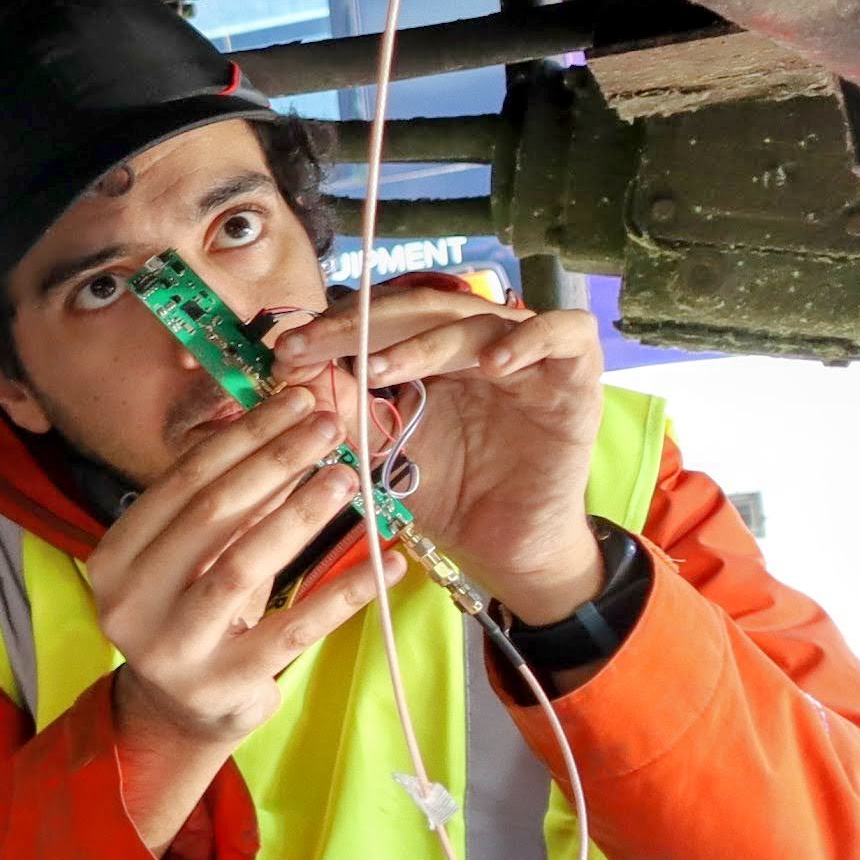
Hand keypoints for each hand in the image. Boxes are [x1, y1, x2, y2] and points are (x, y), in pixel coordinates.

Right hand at [86, 389, 402, 847]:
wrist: (181, 712)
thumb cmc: (194, 614)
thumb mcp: (197, 557)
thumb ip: (230, 502)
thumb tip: (290, 423)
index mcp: (114, 558)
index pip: (182, 483)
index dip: (242, 437)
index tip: (295, 402)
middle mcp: (130, 603)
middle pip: (209, 515)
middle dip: (274, 462)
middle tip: (329, 427)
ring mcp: (173, 649)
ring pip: (242, 566)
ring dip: (302, 516)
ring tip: (350, 478)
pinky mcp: (224, 684)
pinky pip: (293, 628)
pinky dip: (343, 592)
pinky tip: (386, 562)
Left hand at [269, 279, 605, 620]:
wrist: (506, 549)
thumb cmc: (449, 498)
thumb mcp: (384, 453)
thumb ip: (348, 411)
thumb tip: (295, 373)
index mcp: (432, 355)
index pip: (380, 320)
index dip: (334, 328)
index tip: (285, 350)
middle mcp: (477, 345)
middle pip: (420, 310)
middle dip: (359, 325)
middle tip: (309, 344)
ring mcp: (526, 355)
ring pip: (476, 321)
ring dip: (422, 341)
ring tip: (376, 367)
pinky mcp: (575, 375)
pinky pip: (563, 335)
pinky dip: (530, 340)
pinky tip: (493, 364)